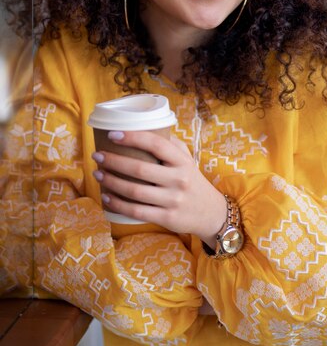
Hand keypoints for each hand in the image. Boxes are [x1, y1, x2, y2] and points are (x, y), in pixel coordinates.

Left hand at [92, 130, 226, 246]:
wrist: (210, 213)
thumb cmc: (191, 180)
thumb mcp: (187, 160)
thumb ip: (170, 145)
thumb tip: (144, 127)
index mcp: (182, 161)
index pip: (156, 144)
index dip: (133, 138)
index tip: (112, 134)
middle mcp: (179, 180)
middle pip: (140, 169)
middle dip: (113, 161)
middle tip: (97, 155)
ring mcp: (173, 200)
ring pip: (134, 191)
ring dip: (111, 182)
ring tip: (97, 174)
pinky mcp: (166, 218)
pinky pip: (136, 211)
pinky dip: (117, 204)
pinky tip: (106, 196)